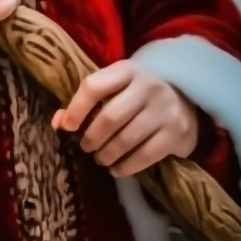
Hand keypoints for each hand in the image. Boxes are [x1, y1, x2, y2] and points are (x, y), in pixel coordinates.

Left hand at [52, 60, 198, 177]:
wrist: (184, 99)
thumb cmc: (136, 94)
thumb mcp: (114, 88)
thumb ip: (86, 102)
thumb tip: (57, 123)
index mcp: (126, 70)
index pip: (94, 86)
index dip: (76, 108)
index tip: (67, 127)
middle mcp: (147, 86)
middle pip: (110, 117)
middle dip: (92, 137)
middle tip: (85, 147)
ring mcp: (164, 109)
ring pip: (127, 138)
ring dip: (107, 154)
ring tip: (100, 158)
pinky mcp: (176, 133)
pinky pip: (145, 155)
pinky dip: (126, 167)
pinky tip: (116, 169)